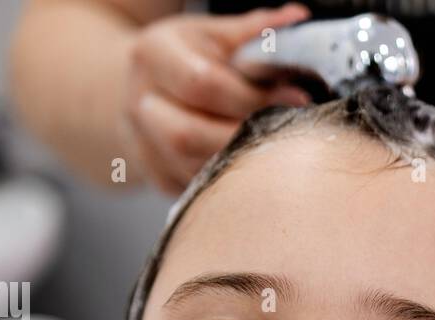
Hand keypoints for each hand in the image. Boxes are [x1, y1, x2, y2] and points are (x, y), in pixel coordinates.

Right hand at [120, 3, 312, 192]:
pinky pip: (194, 187)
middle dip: (241, 135)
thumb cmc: (184, 56)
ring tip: (273, 149)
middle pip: (186, 134)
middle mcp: (138, 101)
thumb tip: (296, 18)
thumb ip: (252, 30)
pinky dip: (226, 179)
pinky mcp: (155, 174)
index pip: (202, 83)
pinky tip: (250, 166)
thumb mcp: (212, 34)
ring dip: (237, 162)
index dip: (253, 95)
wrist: (140, 86)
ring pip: (190, 167)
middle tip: (284, 132)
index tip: (296, 99)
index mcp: (152, 55)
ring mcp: (141, 143)